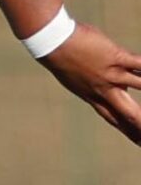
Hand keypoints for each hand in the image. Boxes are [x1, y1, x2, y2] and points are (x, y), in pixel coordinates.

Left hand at [40, 24, 140, 144]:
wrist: (52, 42)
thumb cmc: (65, 57)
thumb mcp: (81, 79)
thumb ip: (101, 86)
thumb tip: (125, 85)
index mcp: (95, 97)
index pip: (116, 120)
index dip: (130, 132)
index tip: (140, 143)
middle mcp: (104, 90)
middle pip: (128, 114)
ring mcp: (111, 75)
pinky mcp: (116, 58)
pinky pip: (140, 65)